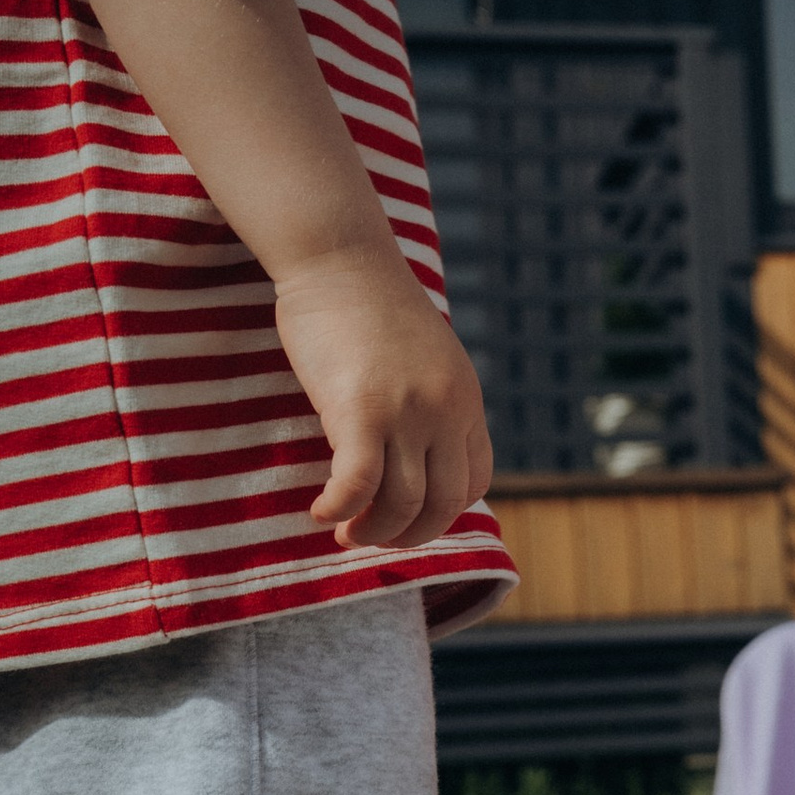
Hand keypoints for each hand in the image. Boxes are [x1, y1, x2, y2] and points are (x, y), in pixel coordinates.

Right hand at [274, 242, 493, 547]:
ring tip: (343, 532)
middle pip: (443, 503)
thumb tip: (413, 448)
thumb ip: (428, 401)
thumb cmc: (366, 305)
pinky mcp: (362, 410)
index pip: (474, 481)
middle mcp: (447, 410)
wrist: (340, 257)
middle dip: (407, 534)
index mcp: (466, 399)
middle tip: (369, 537)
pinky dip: (340, 510)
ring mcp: (408, 412)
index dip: (440, 512)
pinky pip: (358, 485)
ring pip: (402, 503)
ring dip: (371, 531)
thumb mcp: (422, 357)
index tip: (405, 516)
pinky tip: (320, 512)